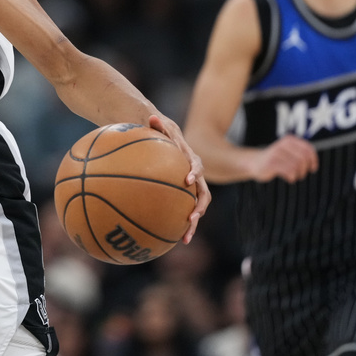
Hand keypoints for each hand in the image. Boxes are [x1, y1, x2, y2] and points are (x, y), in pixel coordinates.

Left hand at [148, 115, 210, 244]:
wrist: (170, 141)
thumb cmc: (162, 134)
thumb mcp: (160, 126)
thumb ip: (157, 123)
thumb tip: (151, 116)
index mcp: (190, 159)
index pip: (196, 166)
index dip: (194, 172)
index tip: (187, 180)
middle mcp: (195, 176)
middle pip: (203, 194)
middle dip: (199, 208)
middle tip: (191, 219)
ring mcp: (191, 188)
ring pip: (196, 208)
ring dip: (193, 224)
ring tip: (185, 239)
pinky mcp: (183, 196)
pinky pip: (183, 212)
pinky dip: (179, 225)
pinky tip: (168, 239)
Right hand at [249, 134, 318, 182]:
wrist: (254, 162)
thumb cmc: (274, 159)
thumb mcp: (288, 152)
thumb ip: (300, 153)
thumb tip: (314, 163)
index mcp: (289, 140)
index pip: (308, 149)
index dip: (314, 160)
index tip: (313, 168)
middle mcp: (283, 145)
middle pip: (303, 159)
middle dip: (305, 169)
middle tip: (301, 174)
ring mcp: (276, 153)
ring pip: (297, 166)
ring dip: (298, 174)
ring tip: (294, 176)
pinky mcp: (271, 163)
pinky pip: (289, 171)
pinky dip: (292, 177)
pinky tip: (289, 178)